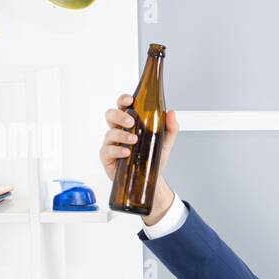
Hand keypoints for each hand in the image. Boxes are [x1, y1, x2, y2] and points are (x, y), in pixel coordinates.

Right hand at [100, 93, 180, 224]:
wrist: (150, 179)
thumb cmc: (152, 158)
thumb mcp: (165, 142)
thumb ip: (170, 128)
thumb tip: (172, 113)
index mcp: (129, 123)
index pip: (122, 106)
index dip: (123, 100)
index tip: (129, 100)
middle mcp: (118, 130)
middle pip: (111, 115)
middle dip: (119, 116)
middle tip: (131, 121)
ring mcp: (111, 143)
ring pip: (110, 133)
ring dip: (122, 134)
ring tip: (134, 140)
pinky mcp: (107, 157)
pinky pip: (107, 150)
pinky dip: (117, 150)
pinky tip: (126, 152)